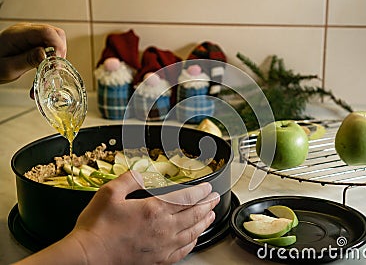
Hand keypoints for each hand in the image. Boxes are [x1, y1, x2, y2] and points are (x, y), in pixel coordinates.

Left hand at [0, 23, 65, 82]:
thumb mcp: (8, 68)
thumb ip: (27, 60)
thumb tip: (45, 54)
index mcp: (19, 35)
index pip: (48, 32)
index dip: (57, 47)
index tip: (56, 62)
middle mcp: (27, 31)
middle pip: (56, 34)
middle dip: (60, 52)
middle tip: (54, 67)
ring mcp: (31, 35)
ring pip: (56, 40)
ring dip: (56, 56)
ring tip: (48, 70)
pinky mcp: (33, 41)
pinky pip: (50, 46)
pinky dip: (52, 58)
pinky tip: (45, 68)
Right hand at [70, 171, 219, 264]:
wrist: (88, 257)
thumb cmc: (97, 228)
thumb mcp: (110, 193)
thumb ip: (130, 179)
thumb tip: (143, 171)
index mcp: (154, 210)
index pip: (186, 198)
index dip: (200, 191)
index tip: (208, 187)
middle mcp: (163, 229)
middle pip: (194, 214)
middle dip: (207, 204)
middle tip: (215, 198)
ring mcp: (162, 246)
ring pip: (192, 232)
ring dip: (204, 221)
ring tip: (211, 214)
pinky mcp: (157, 259)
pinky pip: (183, 250)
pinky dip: (193, 241)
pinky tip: (194, 238)